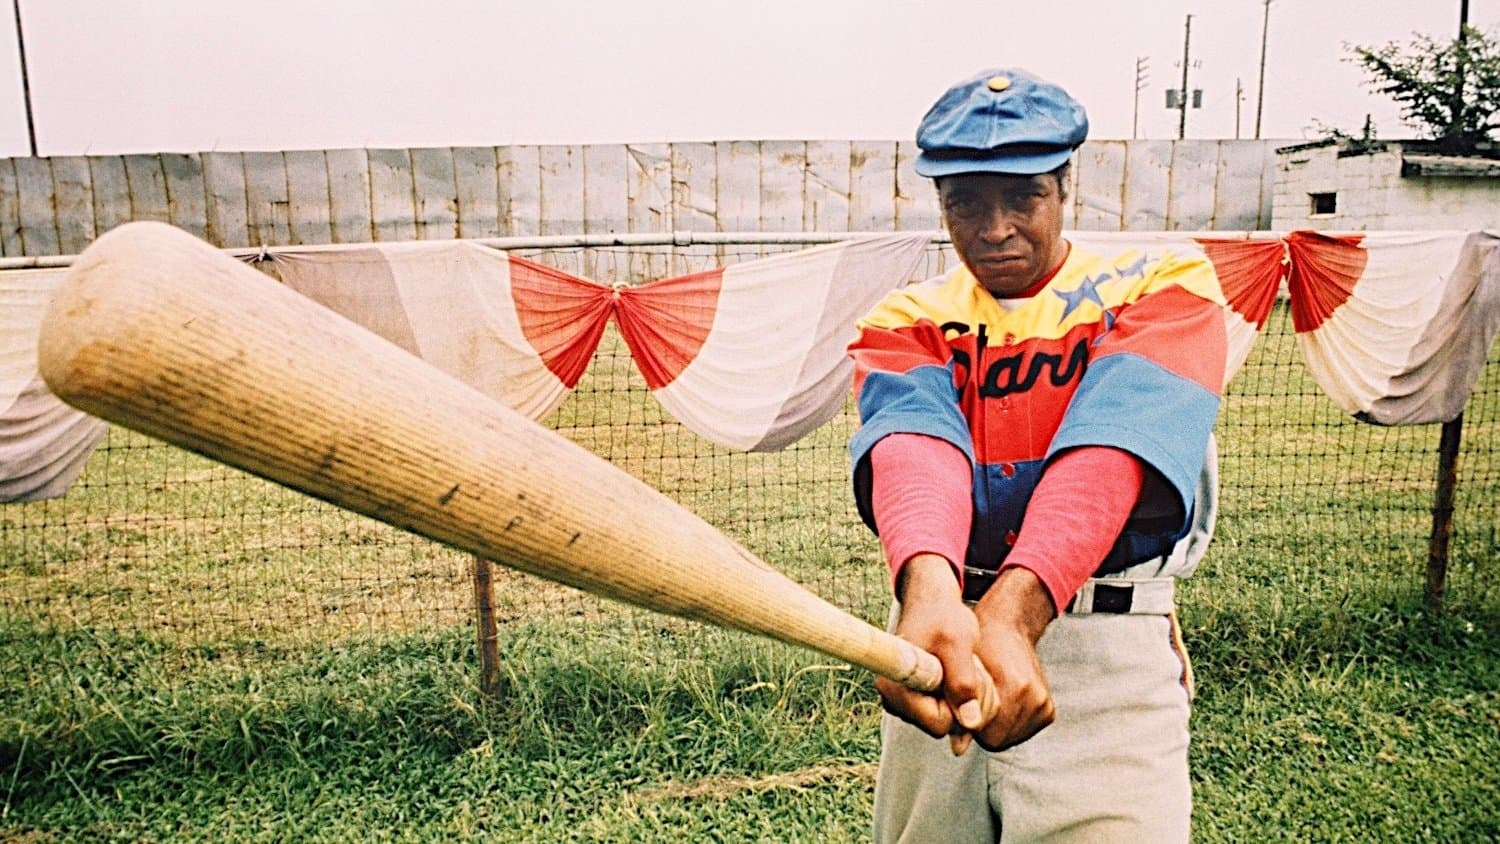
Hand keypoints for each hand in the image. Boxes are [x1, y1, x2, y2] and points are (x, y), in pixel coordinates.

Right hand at [874, 554, 989, 752]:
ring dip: (960, 698)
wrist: (932, 603)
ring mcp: (900, 702)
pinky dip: (954, 697)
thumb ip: (964, 682)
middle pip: (943, 727)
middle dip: (962, 702)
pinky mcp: (911, 701)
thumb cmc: (943, 617)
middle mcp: (892, 699)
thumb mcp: (959, 643)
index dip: (959, 704)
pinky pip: (942, 714)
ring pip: (945, 722)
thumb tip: (971, 722)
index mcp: (896, 687)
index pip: (939, 724)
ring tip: (959, 666)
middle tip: (966, 667)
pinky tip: (952, 673)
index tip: (966, 674)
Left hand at [967, 567, 1056, 751]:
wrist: (1009, 627)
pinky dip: (1011, 723)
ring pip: (1010, 738)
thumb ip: (959, 709)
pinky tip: (1004, 702)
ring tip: (991, 700)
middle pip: (999, 740)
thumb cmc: (979, 647)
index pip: (987, 735)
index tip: (964, 706)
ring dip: (997, 726)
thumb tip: (958, 750)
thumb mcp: (962, 671)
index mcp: (1013, 686)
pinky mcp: (1049, 710)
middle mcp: (1033, 697)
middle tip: (975, 703)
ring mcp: (1043, 704)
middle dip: (983, 727)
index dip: (970, 724)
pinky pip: (1023, 731)